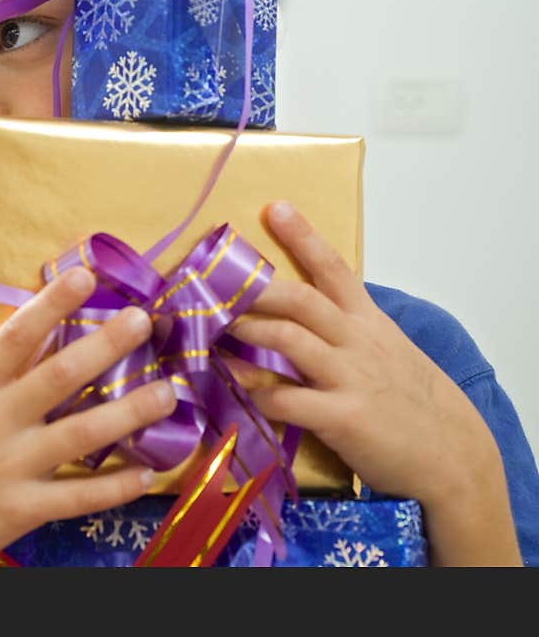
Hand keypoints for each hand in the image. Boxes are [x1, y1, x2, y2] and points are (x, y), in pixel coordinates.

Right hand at [0, 266, 175, 566]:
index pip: (15, 336)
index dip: (51, 303)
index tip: (85, 275)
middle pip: (59, 377)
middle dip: (104, 346)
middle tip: (143, 320)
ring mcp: (11, 468)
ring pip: (81, 436)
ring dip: (129, 413)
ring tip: (168, 392)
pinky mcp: (20, 511)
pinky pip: (76, 498)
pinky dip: (114, 487)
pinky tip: (148, 471)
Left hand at [229, 201, 520, 565]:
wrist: (452, 455)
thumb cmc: (410, 401)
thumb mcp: (386, 350)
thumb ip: (347, 329)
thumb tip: (299, 315)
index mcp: (367, 321)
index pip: (335, 268)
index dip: (303, 237)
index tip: (274, 208)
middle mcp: (357, 341)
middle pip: (302, 299)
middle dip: (256, 286)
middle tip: (214, 278)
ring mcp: (350, 377)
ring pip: (290, 341)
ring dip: (247, 331)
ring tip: (211, 326)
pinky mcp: (344, 418)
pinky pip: (290, 399)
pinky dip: (258, 392)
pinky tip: (234, 386)